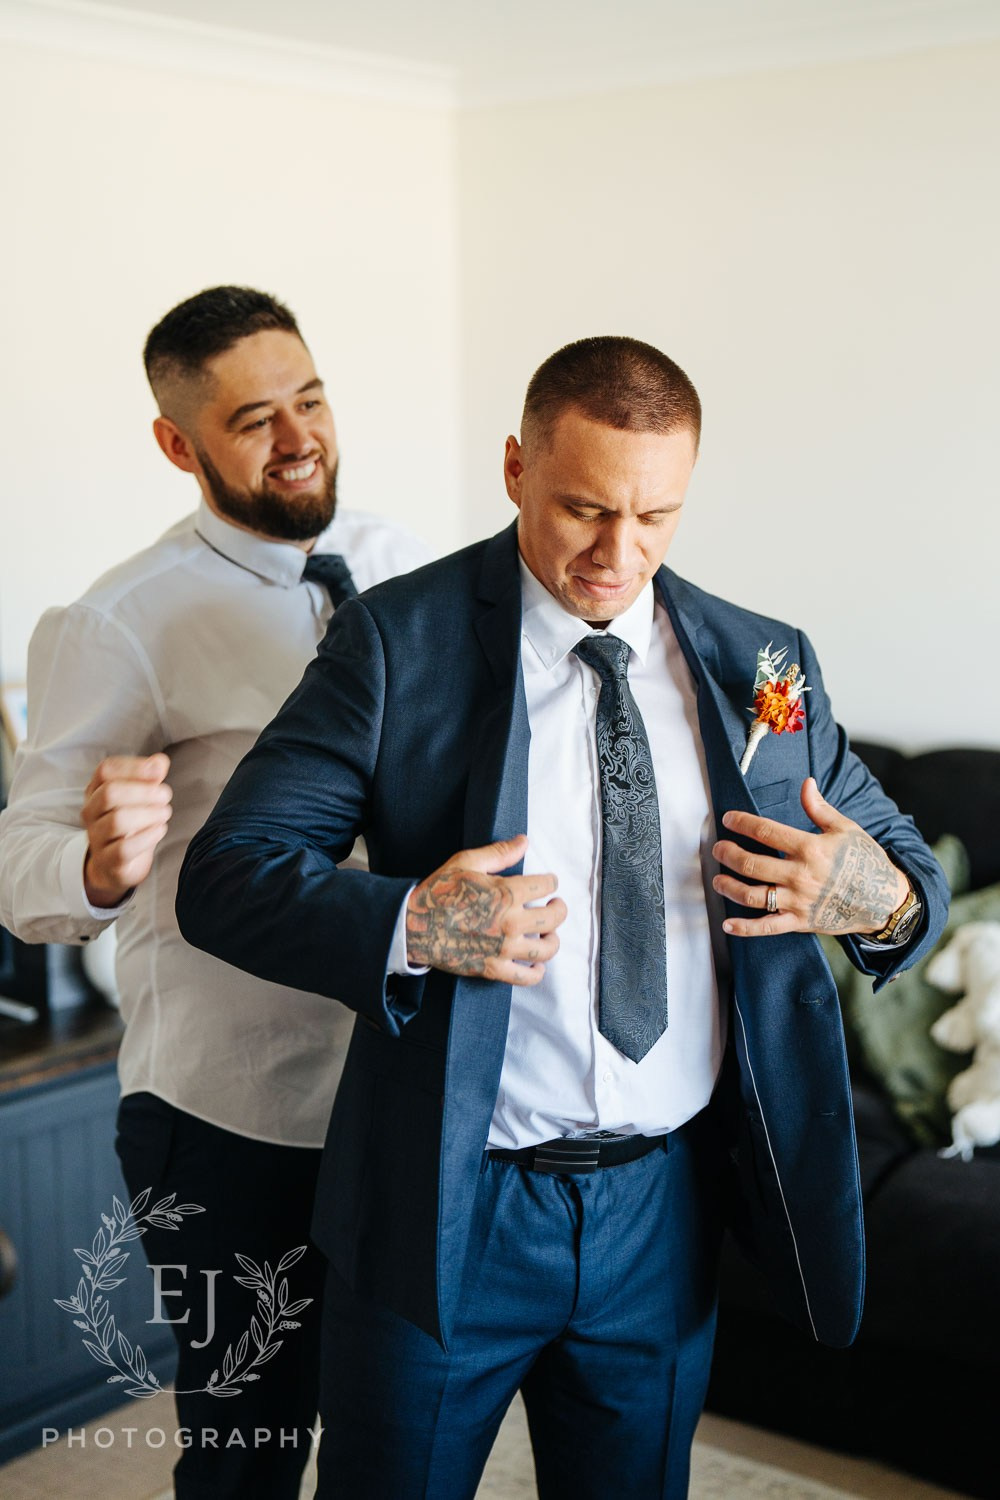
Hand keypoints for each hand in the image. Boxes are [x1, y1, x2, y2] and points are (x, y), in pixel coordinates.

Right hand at [81, 754, 172, 907]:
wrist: (115, 864)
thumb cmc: (131, 823)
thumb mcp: (140, 796)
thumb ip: (150, 776)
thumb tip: (159, 761)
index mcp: (96, 790)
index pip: (107, 770)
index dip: (134, 767)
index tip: (158, 772)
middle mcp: (91, 812)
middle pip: (110, 793)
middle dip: (143, 792)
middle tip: (165, 796)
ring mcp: (96, 837)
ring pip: (118, 820)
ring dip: (149, 814)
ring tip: (165, 813)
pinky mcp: (107, 861)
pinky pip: (124, 848)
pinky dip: (148, 836)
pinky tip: (160, 830)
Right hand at [406, 834, 566, 985]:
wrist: (413, 926)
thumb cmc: (439, 891)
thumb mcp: (466, 862)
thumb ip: (499, 853)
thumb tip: (524, 841)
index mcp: (505, 893)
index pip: (546, 885)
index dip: (550, 882)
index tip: (548, 883)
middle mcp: (510, 922)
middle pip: (554, 918)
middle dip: (559, 909)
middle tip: (556, 905)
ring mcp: (503, 948)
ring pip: (546, 949)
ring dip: (553, 939)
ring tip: (549, 933)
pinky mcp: (493, 968)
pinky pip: (526, 977)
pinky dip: (537, 972)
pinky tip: (536, 964)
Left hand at [712, 777, 908, 938]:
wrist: (885, 900)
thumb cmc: (865, 860)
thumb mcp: (845, 829)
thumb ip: (819, 808)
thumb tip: (806, 783)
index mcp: (810, 848)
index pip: (766, 832)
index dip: (742, 823)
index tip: (728, 819)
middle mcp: (800, 875)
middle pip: (752, 864)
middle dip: (728, 854)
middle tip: (717, 848)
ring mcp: (798, 901)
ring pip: (753, 895)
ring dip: (729, 887)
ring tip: (717, 879)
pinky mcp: (799, 922)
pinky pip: (767, 927)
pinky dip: (745, 928)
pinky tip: (728, 924)